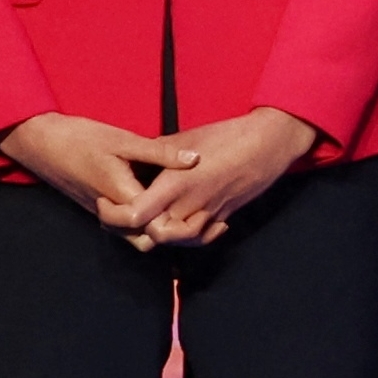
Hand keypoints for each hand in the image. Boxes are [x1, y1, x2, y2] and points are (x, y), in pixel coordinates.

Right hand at [0, 111, 186, 234]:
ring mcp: (101, 215)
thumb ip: (160, 153)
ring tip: (177, 209)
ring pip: (134, 238)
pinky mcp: (96, 210)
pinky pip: (123, 229)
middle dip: (170, 231)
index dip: (178, 221)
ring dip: (156, 229)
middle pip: (147, 240)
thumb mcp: (123, 140)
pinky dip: (142, 224)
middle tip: (193, 213)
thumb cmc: (80, 137)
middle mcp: (110, 213)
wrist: (39, 141)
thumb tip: (195, 158)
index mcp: (121, 196)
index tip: (198, 208)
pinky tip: (157, 204)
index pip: (156, 224)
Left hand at [130, 106, 323, 246]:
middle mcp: (190, 204)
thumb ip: (159, 152)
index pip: (137, 214)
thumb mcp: (187, 137)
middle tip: (123, 215)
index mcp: (176, 183)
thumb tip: (137, 157)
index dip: (117, 215)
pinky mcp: (222, 216)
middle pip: (153, 235)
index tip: (108, 203)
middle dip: (133, 230)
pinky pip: (200, 238)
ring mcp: (208, 214)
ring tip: (150, 219)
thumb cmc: (228, 135)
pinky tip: (182, 222)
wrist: (268, 144)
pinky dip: (187, 236)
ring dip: (160, 235)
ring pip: (175, 242)